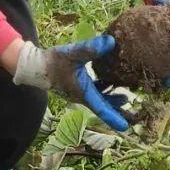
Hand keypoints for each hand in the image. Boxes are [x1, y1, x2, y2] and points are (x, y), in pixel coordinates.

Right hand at [12, 36, 129, 131]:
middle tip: (133, 115)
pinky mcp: (77, 86)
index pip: (101, 108)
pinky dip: (104, 91)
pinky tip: (111, 84)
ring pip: (99, 100)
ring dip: (111, 100)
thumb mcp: (72, 53)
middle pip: (103, 107)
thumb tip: (111, 42)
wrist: (36, 66)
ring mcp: (79, 92)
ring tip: (125, 99)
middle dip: (117, 111)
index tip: (125, 127)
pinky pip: (94, 92)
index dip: (114, 117)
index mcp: (83, 92)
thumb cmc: (53, 62)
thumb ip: (91, 48)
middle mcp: (83, 95)